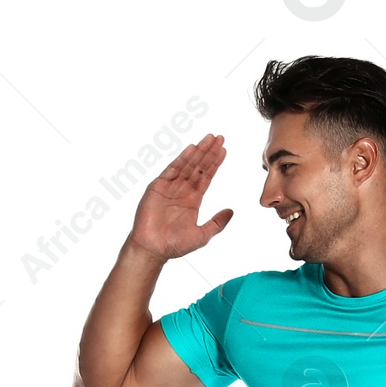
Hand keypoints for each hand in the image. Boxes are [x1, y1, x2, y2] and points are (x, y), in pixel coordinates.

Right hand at [129, 134, 233, 258]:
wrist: (154, 249)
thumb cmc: (175, 245)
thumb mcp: (203, 234)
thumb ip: (217, 222)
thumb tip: (231, 211)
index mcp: (192, 199)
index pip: (206, 177)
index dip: (215, 163)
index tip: (224, 150)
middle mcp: (182, 190)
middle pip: (198, 167)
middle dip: (209, 152)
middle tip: (220, 138)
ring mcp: (170, 187)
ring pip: (187, 165)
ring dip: (199, 151)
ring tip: (209, 139)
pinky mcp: (158, 187)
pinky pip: (172, 170)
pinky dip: (182, 159)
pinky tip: (192, 149)